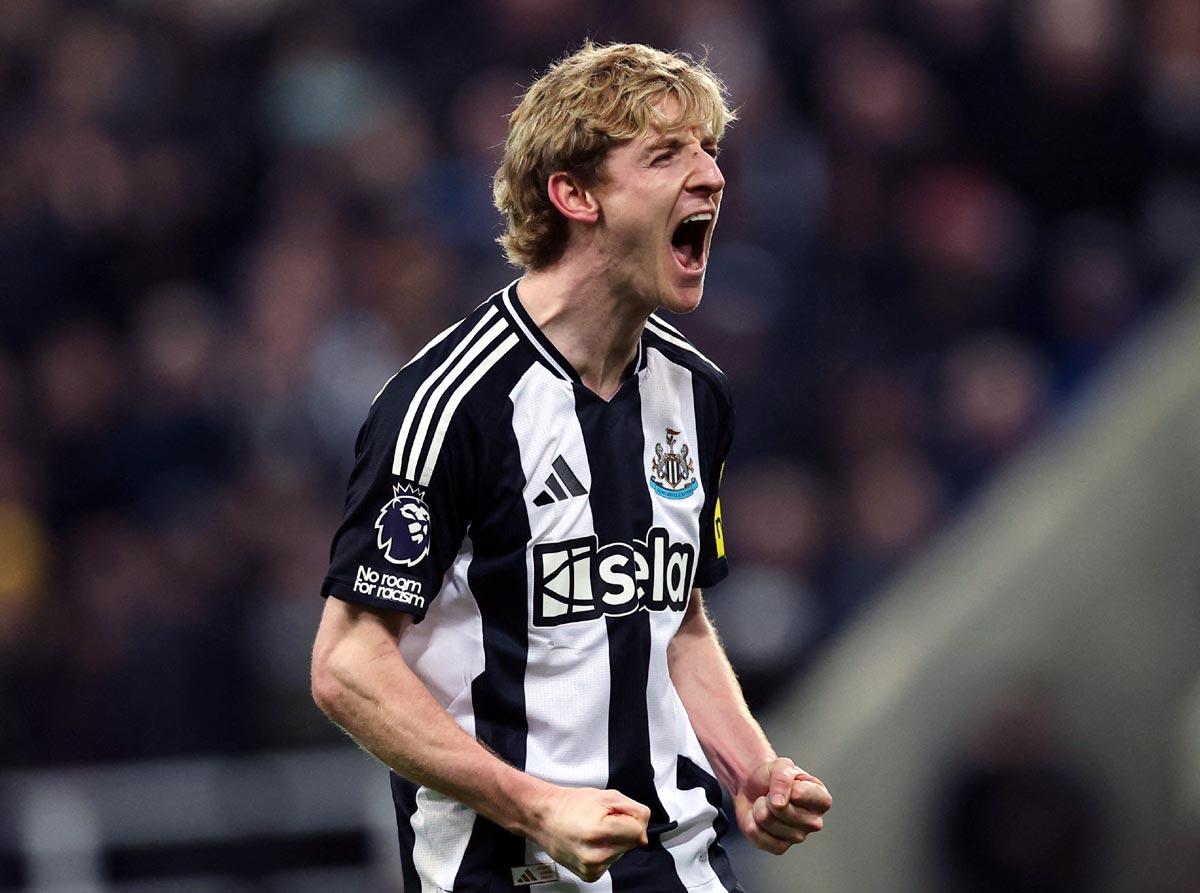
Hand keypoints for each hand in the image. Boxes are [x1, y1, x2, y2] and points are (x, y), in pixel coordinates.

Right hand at [529, 785, 649, 881]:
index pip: (638, 831)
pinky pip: (611, 862)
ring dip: (615, 841)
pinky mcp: (589, 875)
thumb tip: (643, 833)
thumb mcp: (607, 796)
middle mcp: (595, 855)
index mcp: (599, 832)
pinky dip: (606, 851)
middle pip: (632, 843)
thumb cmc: (571, 804)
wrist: (543, 817)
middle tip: (601, 820)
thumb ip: (634, 811)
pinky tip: (590, 843)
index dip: (630, 818)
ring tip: (593, 830)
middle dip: (623, 829)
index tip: (616, 814)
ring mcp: (592, 868)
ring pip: (623, 853)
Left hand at [733, 758, 831, 854]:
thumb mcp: (781, 765)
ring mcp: (798, 837)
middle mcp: (814, 822)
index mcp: (822, 800)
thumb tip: (780, 803)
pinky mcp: (780, 848)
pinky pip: (758, 836)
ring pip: (767, 821)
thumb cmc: (773, 777)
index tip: (784, 781)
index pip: (800, 793)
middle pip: (781, 810)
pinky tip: (759, 818)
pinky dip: (751, 823)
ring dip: (758, 808)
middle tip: (772, 795)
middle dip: (768, 797)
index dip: (783, 785)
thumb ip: (783, 777)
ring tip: (766, 804)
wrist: (754, 788)